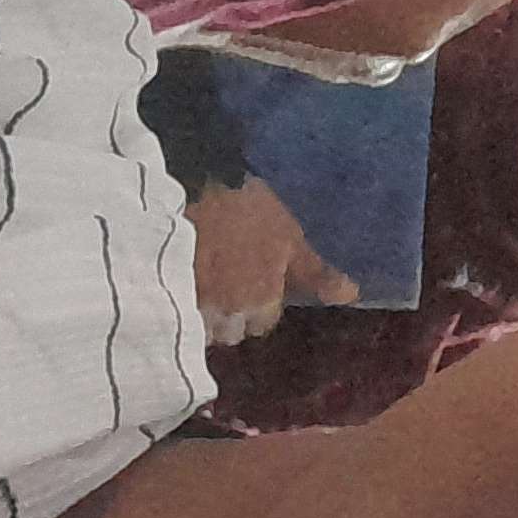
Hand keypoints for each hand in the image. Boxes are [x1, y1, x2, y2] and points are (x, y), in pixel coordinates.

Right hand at [188, 178, 358, 346]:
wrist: (193, 187)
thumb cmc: (249, 211)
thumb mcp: (290, 238)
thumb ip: (316, 274)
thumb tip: (352, 296)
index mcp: (261, 302)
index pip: (264, 322)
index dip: (261, 301)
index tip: (255, 278)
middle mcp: (227, 314)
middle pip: (232, 330)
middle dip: (232, 313)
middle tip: (229, 279)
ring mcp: (193, 306)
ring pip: (204, 324)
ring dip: (206, 311)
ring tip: (204, 280)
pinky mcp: (166, 292)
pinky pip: (177, 311)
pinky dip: (181, 301)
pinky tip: (182, 279)